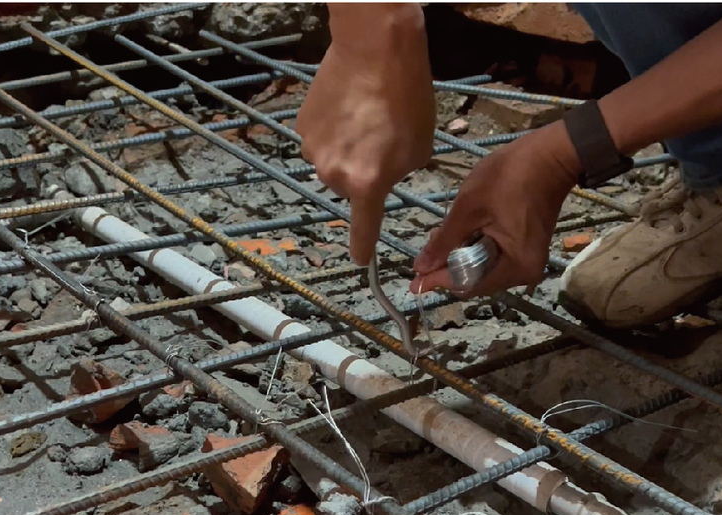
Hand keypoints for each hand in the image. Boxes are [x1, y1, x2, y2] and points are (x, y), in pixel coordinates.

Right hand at [297, 4, 434, 265]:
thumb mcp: (419, 149)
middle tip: (381, 140)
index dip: (362, 247)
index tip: (360, 261)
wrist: (375, 47)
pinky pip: (320, 140)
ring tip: (365, 117)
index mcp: (368, 184)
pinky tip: (348, 106)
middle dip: (363, 172)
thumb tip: (383, 176)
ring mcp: (313, 150)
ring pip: (332, 163)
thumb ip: (398, 174)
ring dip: (347, 150)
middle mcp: (334, 174)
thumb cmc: (407, 96)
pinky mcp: (302, 127)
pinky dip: (333, 130)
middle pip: (348, 187)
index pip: (363, 228)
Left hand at [410, 121, 581, 295]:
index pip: (467, 285)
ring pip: (483, 269)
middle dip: (450, 265)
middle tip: (431, 240)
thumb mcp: (468, 209)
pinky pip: (494, 258)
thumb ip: (443, 242)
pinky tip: (463, 230)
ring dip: (461, 254)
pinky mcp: (526, 250)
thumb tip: (420, 269)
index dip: (439, 280)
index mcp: (515, 267)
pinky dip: (475, 247)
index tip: (414, 279)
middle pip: (475, 280)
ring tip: (443, 232)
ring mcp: (527, 262)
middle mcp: (525, 274)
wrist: (551, 154)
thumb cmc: (510, 178)